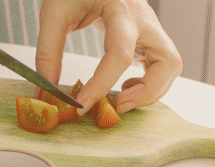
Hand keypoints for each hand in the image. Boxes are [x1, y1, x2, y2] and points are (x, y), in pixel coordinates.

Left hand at [36, 0, 182, 114]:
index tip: (81, 105)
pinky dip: (149, 84)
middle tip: (116, 105)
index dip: (100, 85)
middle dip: (144, 93)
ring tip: (121, 98)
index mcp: (121, 10)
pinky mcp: (146, 38)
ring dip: (150, 92)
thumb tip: (48, 90)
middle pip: (167, 63)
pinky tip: (126, 86)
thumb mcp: (55, 12)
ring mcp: (149, 30)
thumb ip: (48, 51)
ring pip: (170, 67)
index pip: (119, 54)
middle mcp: (143, 21)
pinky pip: (161, 66)